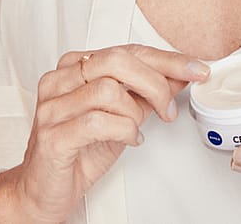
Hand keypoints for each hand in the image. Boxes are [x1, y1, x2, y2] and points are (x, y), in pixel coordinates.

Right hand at [0, 44, 209, 222]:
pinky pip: (98, 122)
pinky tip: (128, 139)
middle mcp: (59, 79)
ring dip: (135, 113)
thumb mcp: (120, 114)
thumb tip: (181, 75)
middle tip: (168, 109)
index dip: (167, 59)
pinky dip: (123, 131)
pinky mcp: (52, 135)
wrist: (43, 190)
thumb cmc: (79, 149)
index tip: (197, 69)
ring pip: (108, 90)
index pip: (127, 50)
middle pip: (116, 61)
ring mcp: (52, 106)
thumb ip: (146, 92)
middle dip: (154, 83)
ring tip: (136, 128)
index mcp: (74, 66)